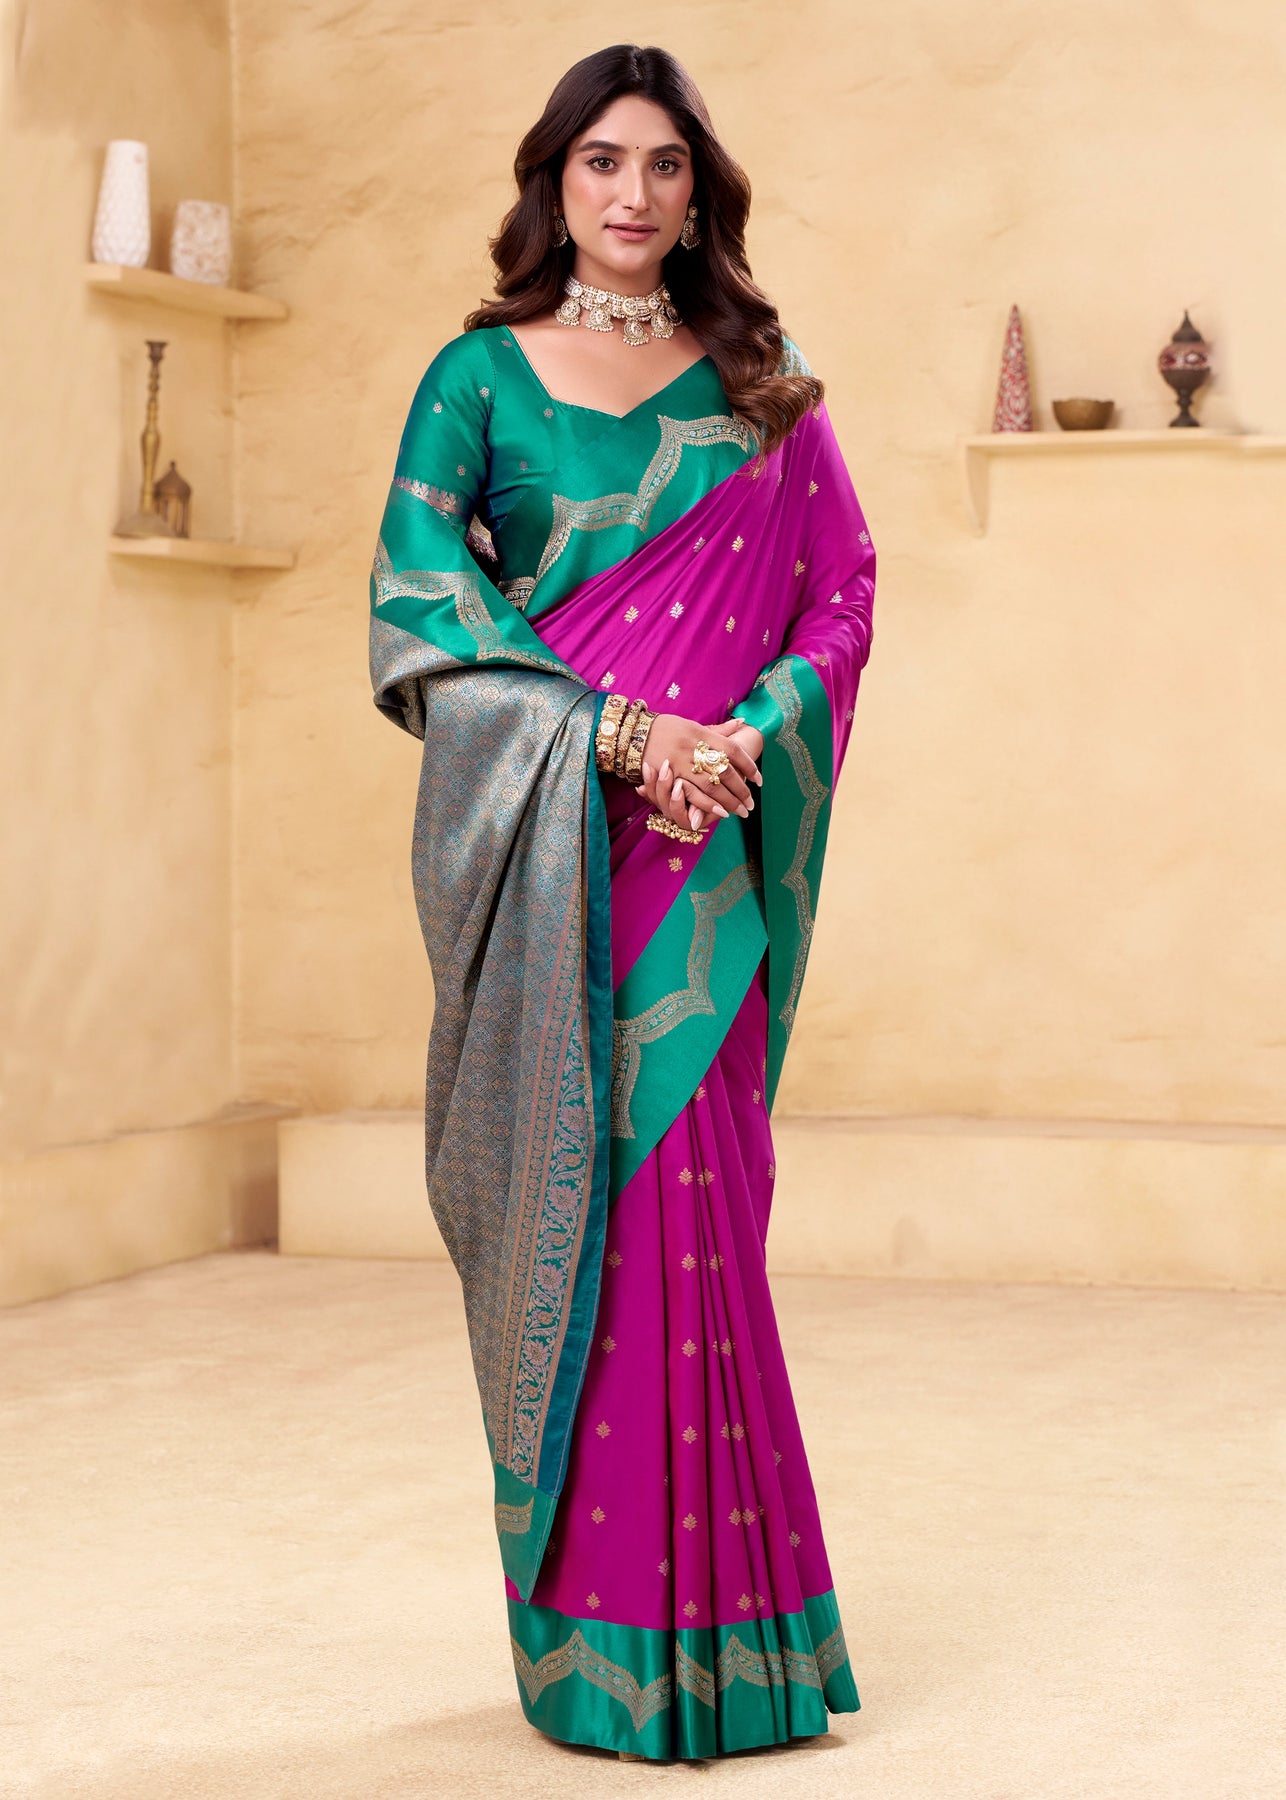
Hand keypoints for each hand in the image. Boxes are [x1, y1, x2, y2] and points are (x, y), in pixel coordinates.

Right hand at [632, 712, 763, 834]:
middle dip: (741, 789)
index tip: (759, 780)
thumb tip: (741, 722)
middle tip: (751, 803)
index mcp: (703, 733)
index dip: (749, 766)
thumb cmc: (666, 728)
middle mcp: (694, 747)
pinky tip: (720, 812)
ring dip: (729, 801)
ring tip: (740, 811)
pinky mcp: (670, 775)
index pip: (733, 750)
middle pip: (725, 771)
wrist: (634, 732)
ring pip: (712, 785)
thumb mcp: (693, 725)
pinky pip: (692, 793)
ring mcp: (681, 762)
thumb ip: (718, 730)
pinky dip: (708, 804)